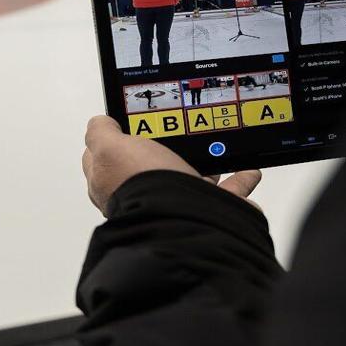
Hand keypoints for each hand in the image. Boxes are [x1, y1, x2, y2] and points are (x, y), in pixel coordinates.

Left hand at [82, 115, 262, 215]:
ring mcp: (176, 206)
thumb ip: (100, 134)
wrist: (181, 222)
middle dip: (164, 153)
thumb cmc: (141, 186)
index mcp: (113, 185)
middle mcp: (144, 197)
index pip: (107, 161)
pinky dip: (238, 182)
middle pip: (154, 170)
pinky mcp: (207, 212)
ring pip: (190, 181)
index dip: (114, 142)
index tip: (127, 126)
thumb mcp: (109, 148)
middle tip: (173, 135)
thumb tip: (99, 123)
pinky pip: (227, 195)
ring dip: (204, 167)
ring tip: (214, 150)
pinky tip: (246, 170)